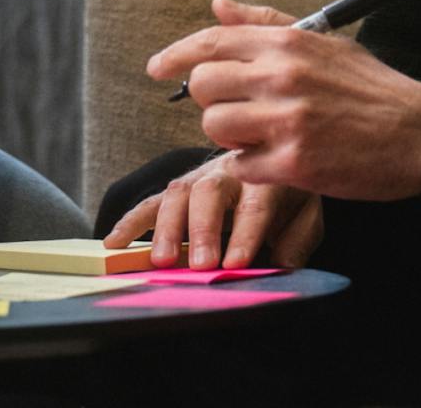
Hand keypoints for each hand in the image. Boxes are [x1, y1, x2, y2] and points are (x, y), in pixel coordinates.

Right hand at [103, 151, 322, 269]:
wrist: (272, 154)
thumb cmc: (287, 194)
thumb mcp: (307, 214)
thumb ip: (297, 240)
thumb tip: (281, 265)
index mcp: (267, 177)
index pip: (257, 205)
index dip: (246, 235)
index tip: (236, 265)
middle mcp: (230, 172)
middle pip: (211, 194)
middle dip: (203, 230)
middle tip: (201, 265)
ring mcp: (199, 177)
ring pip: (178, 194)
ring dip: (167, 229)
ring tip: (162, 262)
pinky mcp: (178, 188)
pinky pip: (151, 202)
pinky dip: (130, 222)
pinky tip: (113, 243)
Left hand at [150, 0, 420, 201]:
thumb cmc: (372, 88)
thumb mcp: (325, 43)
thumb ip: (267, 24)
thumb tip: (218, 5)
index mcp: (289, 43)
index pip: (211, 41)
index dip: (175, 55)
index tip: (158, 68)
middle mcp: (284, 76)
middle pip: (203, 86)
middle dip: (212, 100)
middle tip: (238, 109)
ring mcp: (288, 120)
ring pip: (215, 127)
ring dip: (230, 136)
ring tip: (262, 136)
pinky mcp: (295, 163)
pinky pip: (240, 166)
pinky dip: (251, 167)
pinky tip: (279, 160)